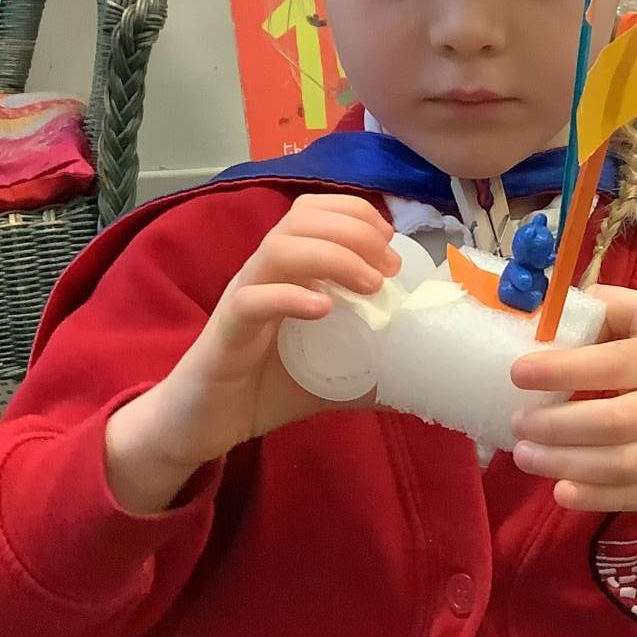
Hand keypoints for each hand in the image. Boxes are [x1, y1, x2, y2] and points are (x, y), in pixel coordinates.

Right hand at [106, 195, 398, 511]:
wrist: (206, 424)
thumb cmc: (267, 388)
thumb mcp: (336, 373)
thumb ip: (377, 367)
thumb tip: (430, 374)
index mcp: (287, 271)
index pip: (315, 212)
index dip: (357, 214)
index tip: (393, 247)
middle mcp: (262, 273)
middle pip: (301, 219)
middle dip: (354, 231)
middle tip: (389, 268)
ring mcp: (242, 299)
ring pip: (278, 249)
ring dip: (332, 256)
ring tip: (369, 285)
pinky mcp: (224, 333)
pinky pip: (250, 301)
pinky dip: (289, 297)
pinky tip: (323, 311)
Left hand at [510, 286, 636, 530]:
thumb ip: (615, 307)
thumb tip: (558, 305)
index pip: (612, 364)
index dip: (561, 370)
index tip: (517, 373)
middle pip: (610, 421)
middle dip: (554, 425)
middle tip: (516, 422)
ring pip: (616, 465)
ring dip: (562, 463)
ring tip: (524, 454)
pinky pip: (628, 498)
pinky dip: (591, 497)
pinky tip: (559, 489)